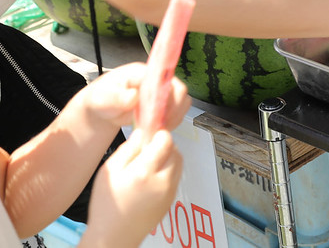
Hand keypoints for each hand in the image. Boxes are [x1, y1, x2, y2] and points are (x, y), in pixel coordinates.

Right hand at [80, 129, 182, 247]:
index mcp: (144, 173)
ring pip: (179, 162)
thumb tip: (142, 133)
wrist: (114, 237)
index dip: (158, 134)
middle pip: (175, 150)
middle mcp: (162, 182)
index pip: (166, 140)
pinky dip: (169, 170)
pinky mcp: (172, 199)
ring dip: (168, 156)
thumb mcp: (109, 171)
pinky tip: (151, 177)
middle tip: (148, 149)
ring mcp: (170, 192)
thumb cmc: (107, 207)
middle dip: (164, 145)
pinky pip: (177, 176)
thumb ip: (128, 149)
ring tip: (149, 163)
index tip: (149, 135)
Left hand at [82, 62, 190, 129]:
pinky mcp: (167, 103)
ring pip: (183, 102)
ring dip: (173, 118)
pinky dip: (172, 122)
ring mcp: (164, 91)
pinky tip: (158, 129)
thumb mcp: (102, 98)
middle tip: (157, 125)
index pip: (165, 79)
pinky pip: (179, 112)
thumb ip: (116, 98)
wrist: (104, 108)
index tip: (157, 114)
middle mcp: (157, 79)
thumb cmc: (102, 99)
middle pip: (179, 90)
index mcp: (143, 72)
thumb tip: (133, 96)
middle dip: (172, 111)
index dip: (165, 97)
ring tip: (156, 128)